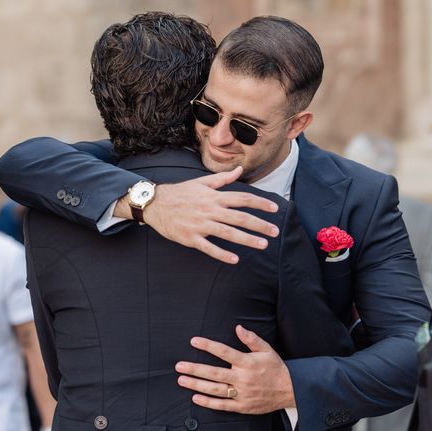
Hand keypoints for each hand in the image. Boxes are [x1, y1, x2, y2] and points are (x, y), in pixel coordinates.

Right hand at [117, 166, 279, 263]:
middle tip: (276, 231)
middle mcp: (210, 210)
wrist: (154, 204)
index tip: (276, 208)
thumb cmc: (180, 193)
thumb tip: (240, 170)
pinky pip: (209, 247)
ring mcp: (200, 224)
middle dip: (260, 224)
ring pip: (228, 233)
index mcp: (214, 196)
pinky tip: (235, 259)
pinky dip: (222, 254)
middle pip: (240, 217)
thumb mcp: (201, 182)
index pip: (243, 198)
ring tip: (264, 244)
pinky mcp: (191, 238)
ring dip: (247, 239)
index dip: (260, 203)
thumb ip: (223, 179)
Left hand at [175, 325, 295, 413]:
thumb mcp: (267, 349)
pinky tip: (195, 397)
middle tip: (179, 366)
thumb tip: (238, 328)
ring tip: (181, 380)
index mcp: (248, 362)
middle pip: (214, 373)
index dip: (208, 346)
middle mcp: (243, 378)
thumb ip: (251, 339)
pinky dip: (208, 402)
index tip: (194, 341)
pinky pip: (222, 405)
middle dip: (195, 369)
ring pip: (215, 389)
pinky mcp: (242, 406)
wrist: (290, 390)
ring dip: (197, 384)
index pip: (224, 352)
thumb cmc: (276, 367)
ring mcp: (242, 393)